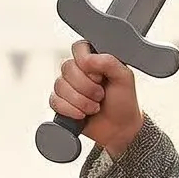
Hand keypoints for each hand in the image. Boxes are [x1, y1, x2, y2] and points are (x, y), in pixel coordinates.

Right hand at [50, 43, 143, 158]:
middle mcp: (78, 71)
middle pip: (67, 68)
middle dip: (86, 87)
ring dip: (80, 101)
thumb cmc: (123, 102)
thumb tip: (87, 59)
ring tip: (94, 107)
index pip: (78, 48)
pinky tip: (82, 114)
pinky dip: (70, 110)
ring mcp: (68, 87)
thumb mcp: (124, 77)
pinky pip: (54, 102)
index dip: (86, 63)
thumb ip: (108, 61)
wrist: (119, 129)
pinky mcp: (61, 104)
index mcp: (93, 59)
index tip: (100, 76)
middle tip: (100, 95)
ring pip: (60, 86)